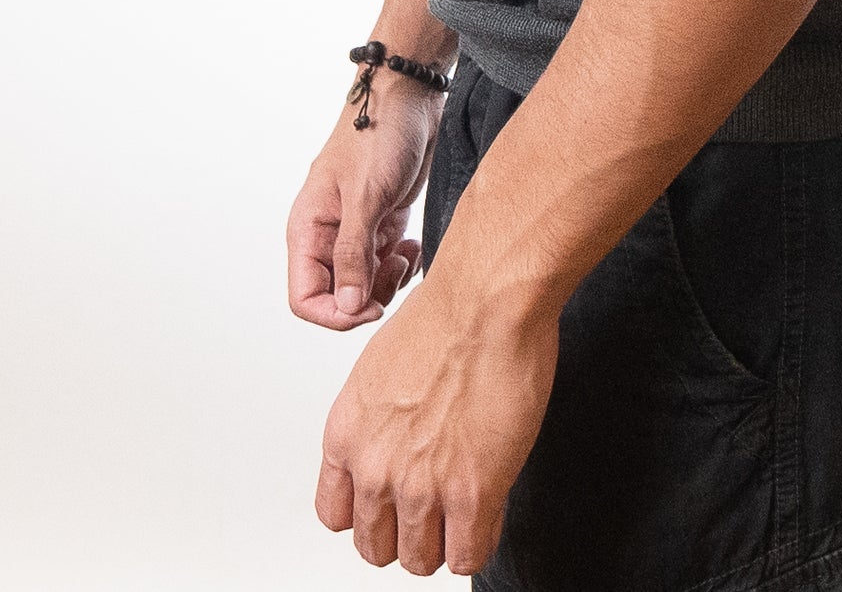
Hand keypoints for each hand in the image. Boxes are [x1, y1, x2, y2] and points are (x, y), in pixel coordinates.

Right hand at [287, 74, 441, 328]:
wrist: (410, 96)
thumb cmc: (380, 135)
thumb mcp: (367, 196)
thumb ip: (354, 253)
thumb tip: (347, 307)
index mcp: (308, 229)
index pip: (305, 298)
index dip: (336, 313)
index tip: (371, 305)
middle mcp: (327, 235)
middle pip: (337, 297)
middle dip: (367, 297)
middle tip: (395, 272)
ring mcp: (355, 230)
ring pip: (364, 284)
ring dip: (388, 281)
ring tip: (407, 255)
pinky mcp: (382, 222)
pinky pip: (385, 264)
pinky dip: (401, 266)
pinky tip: (413, 247)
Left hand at [315, 273, 558, 575]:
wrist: (485, 297)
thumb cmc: (445, 313)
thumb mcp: (383, 367)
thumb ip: (381, 418)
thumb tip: (399, 437)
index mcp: (346, 434)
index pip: (335, 516)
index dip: (370, 512)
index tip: (390, 504)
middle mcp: (375, 467)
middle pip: (375, 548)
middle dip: (406, 533)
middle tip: (433, 510)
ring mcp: (421, 486)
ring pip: (419, 560)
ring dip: (443, 541)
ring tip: (464, 512)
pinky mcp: (472, 493)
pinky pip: (468, 555)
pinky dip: (479, 541)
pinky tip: (490, 509)